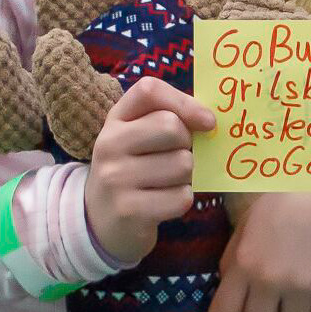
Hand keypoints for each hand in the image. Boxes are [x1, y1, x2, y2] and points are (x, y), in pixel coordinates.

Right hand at [83, 78, 213, 267]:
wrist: (100, 221)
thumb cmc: (134, 171)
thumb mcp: (140, 138)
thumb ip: (170, 119)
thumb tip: (210, 121)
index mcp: (115, 120)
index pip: (149, 90)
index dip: (184, 102)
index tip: (206, 122)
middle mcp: (109, 144)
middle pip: (171, 127)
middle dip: (188, 145)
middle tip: (177, 158)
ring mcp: (115, 178)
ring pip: (182, 164)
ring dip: (186, 176)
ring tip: (167, 182)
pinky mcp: (129, 210)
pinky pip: (182, 197)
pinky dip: (182, 200)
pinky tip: (164, 202)